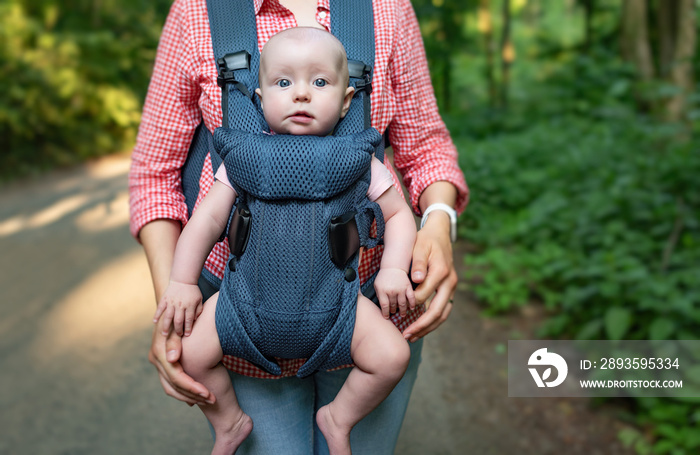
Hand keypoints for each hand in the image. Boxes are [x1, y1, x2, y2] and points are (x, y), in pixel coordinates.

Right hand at [148, 320, 214, 405]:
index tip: (209, 394)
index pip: (177, 378)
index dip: (193, 388)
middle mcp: (156, 359)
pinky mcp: (162, 364)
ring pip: (171, 388)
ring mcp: (157, 363)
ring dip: (189, 396)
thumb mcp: (177, 325)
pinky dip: (183, 391)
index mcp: (159, 352)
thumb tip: (173, 359)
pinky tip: (195, 398)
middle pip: (174, 386)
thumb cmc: (178, 315)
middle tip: (212, 400)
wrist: (170, 307)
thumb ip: (175, 341)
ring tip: (207, 400)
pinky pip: (170, 384)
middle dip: (194, 395)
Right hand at [153, 280, 203, 336]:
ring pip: (168, 317)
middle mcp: (180, 305)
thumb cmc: (192, 291)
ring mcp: (171, 302)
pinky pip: (160, 308)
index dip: (188, 328)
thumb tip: (194, 321)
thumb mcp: (199, 300)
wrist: (183, 279)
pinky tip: (155, 322)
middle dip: (178, 330)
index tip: (187, 335)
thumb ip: (198, 310)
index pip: (189, 320)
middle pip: (178, 321)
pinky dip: (157, 315)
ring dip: (166, 326)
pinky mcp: (165, 299)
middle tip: (178, 336)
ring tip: (164, 334)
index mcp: (189, 306)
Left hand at [373, 268, 415, 318]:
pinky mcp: (408, 287)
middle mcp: (392, 291)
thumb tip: (381, 308)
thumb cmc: (384, 277)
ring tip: (402, 314)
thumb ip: (379, 296)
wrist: (393, 266)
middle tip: (394, 313)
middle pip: (393, 305)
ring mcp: (400, 289)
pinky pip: (411, 298)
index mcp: (383, 290)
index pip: (384, 306)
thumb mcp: (377, 285)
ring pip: (402, 304)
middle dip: (393, 311)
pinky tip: (411, 308)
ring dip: (403, 311)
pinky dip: (412, 304)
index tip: (386, 317)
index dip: (385, 313)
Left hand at [403, 212, 456, 342]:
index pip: (424, 296)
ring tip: (412, 337)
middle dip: (421, 326)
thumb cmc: (425, 240)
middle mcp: (450, 282)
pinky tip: (421, 328)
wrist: (440, 234)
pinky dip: (433, 321)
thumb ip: (418, 262)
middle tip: (406, 336)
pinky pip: (444, 310)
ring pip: (443, 314)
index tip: (397, 314)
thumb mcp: (419, 246)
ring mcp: (452, 287)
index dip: (410, 306)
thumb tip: (417, 279)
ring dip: (428, 328)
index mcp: (441, 272)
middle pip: (438, 311)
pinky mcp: (450, 290)